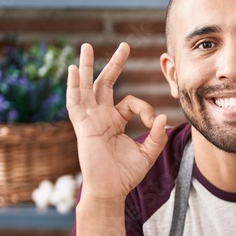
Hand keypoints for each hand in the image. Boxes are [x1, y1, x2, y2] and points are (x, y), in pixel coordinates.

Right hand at [66, 42, 168, 202]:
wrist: (111, 190)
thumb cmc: (126, 175)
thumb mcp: (147, 153)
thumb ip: (156, 136)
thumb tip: (163, 117)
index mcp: (115, 121)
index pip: (130, 102)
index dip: (144, 108)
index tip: (152, 121)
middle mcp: (101, 117)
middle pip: (105, 84)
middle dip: (114, 64)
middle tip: (123, 45)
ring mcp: (90, 120)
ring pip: (86, 88)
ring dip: (85, 67)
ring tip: (85, 46)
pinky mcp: (82, 127)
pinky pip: (75, 103)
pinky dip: (73, 87)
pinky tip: (72, 70)